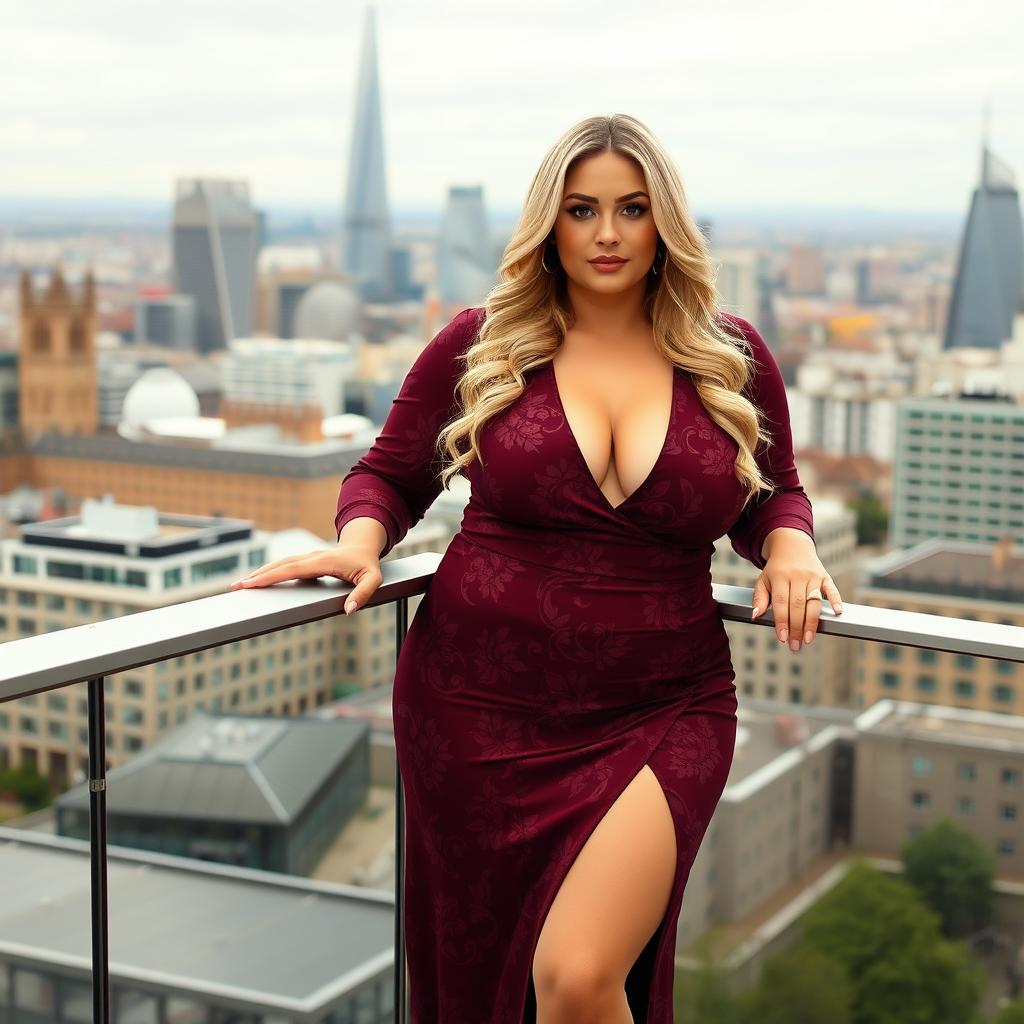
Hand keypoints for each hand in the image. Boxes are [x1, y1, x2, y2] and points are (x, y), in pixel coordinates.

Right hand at [228, 543, 383, 615]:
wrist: (363, 547)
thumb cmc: (367, 565)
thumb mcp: (373, 579)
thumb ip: (363, 594)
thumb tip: (349, 610)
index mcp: (322, 561)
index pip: (291, 569)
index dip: (271, 576)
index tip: (252, 583)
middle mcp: (311, 557)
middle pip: (279, 566)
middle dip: (257, 576)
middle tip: (236, 587)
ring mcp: (306, 559)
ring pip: (279, 565)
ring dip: (260, 573)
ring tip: (240, 585)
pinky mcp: (305, 563)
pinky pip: (284, 567)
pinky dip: (269, 573)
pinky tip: (258, 582)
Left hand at [750, 547, 842, 652]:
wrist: (792, 545)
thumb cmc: (776, 568)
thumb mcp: (763, 580)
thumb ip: (760, 598)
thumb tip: (755, 616)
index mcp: (780, 576)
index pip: (781, 602)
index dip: (782, 621)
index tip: (782, 638)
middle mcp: (797, 575)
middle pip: (798, 605)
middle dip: (796, 628)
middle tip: (795, 645)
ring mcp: (813, 575)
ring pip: (813, 602)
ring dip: (812, 622)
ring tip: (808, 639)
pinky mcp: (825, 576)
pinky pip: (832, 589)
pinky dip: (836, 600)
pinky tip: (837, 613)